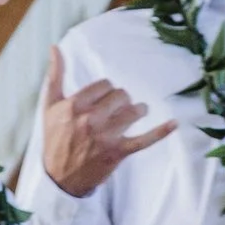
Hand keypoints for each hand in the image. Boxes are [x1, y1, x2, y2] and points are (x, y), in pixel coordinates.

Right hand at [37, 43, 174, 196]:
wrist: (60, 177)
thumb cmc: (55, 138)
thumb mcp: (50, 105)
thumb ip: (55, 75)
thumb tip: (55, 47)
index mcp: (75, 105)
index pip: (105, 85)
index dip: (106, 91)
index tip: (103, 100)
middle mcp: (91, 119)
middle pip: (121, 95)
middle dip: (121, 100)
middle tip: (117, 109)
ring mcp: (106, 136)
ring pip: (133, 111)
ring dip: (137, 110)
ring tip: (137, 112)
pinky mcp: (119, 151)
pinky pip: (144, 140)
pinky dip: (160, 132)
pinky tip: (174, 124)